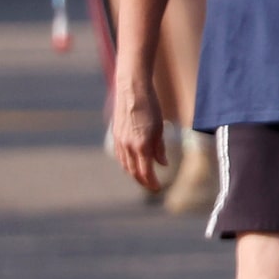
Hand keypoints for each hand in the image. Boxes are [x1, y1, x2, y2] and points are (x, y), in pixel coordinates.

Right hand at [109, 76, 167, 191]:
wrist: (132, 90)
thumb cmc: (151, 107)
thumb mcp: (160, 128)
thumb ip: (159, 149)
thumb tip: (163, 165)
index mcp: (141, 146)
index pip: (145, 172)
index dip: (152, 183)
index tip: (159, 188)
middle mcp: (127, 146)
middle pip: (134, 172)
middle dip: (143, 181)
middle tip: (152, 186)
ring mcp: (119, 141)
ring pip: (125, 165)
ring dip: (134, 174)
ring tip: (144, 177)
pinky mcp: (116, 135)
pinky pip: (120, 156)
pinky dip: (127, 163)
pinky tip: (133, 163)